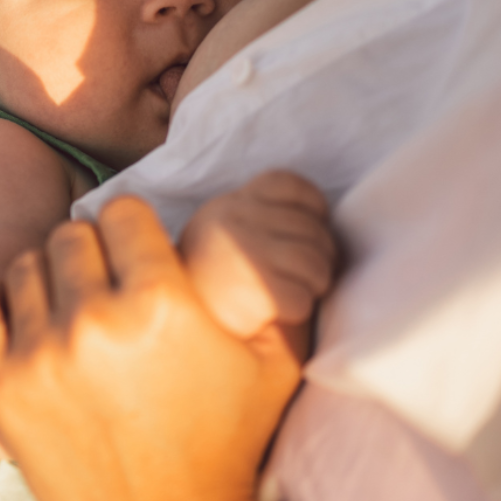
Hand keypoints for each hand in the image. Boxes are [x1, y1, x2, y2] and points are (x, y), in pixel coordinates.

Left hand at [0, 196, 296, 500]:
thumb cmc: (228, 443)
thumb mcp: (275, 361)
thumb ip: (266, 283)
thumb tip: (257, 215)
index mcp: (163, 302)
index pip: (123, 211)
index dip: (134, 231)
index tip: (138, 258)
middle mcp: (97, 320)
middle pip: (71, 234)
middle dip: (93, 255)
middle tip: (106, 289)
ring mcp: (42, 355)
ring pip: (26, 264)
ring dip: (49, 282)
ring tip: (71, 314)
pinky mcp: (1, 389)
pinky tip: (25, 327)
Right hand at [180, 171, 335, 337]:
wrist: (178, 314)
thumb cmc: (214, 274)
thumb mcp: (227, 228)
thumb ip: (264, 213)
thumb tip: (322, 224)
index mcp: (233, 201)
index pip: (292, 185)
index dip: (314, 208)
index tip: (308, 230)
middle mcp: (236, 219)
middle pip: (314, 231)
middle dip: (320, 257)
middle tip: (302, 273)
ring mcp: (245, 252)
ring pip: (316, 265)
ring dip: (314, 285)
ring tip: (292, 289)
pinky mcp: (254, 290)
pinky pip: (302, 299)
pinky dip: (297, 309)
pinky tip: (276, 309)